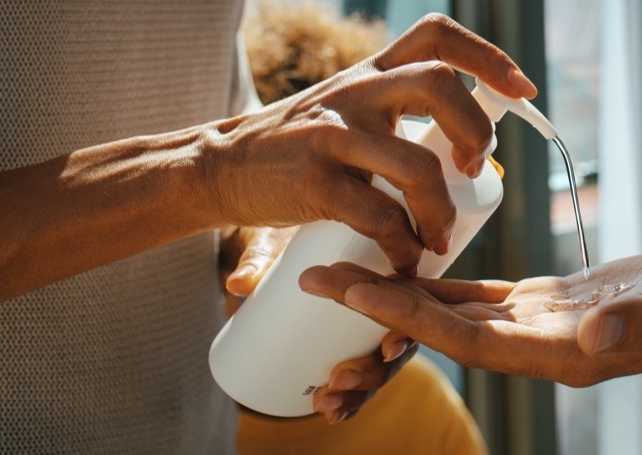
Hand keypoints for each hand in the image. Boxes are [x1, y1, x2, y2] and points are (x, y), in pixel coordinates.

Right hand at [197, 14, 535, 275]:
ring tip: (437, 238)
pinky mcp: (312, 181)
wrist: (219, 168)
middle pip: (439, 84)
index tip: (522, 90)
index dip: (487, 55)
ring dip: (441, 210)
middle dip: (475, 131)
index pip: (436, 34)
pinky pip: (378, 215)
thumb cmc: (297, 147)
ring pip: (416, 164)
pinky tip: (403, 258)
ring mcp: (333, 133)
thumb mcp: (345, 108)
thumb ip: (395, 114)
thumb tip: (475, 159)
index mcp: (371, 71)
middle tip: (477, 170)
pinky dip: (402, 244)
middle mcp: (355, 90)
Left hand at [221, 229, 418, 422]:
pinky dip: (348, 399)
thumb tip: (236, 284)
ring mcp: (368, 324)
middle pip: (393, 345)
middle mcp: (384, 300)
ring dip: (358, 392)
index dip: (402, 330)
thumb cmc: (286, 229)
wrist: (274, 225)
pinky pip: (359, 374)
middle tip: (338, 380)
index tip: (386, 349)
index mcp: (380, 269)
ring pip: (377, 367)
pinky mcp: (350, 340)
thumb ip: (258, 258)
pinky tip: (330, 415)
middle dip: (371, 372)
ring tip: (325, 403)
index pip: (405, 304)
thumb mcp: (274, 239)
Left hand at [299, 247, 641, 386]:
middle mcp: (535, 345)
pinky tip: (406, 264)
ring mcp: (535, 328)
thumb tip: (594, 336)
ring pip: (450, 315)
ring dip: (395, 295)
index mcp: (559, 350)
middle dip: (377, 306)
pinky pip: (476, 298)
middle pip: (440, 330)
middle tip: (310, 278)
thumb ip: (641, 325)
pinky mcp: (542, 306)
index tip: (353, 286)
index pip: (465, 336)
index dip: (407, 312)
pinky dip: (438, 283)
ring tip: (340, 272)